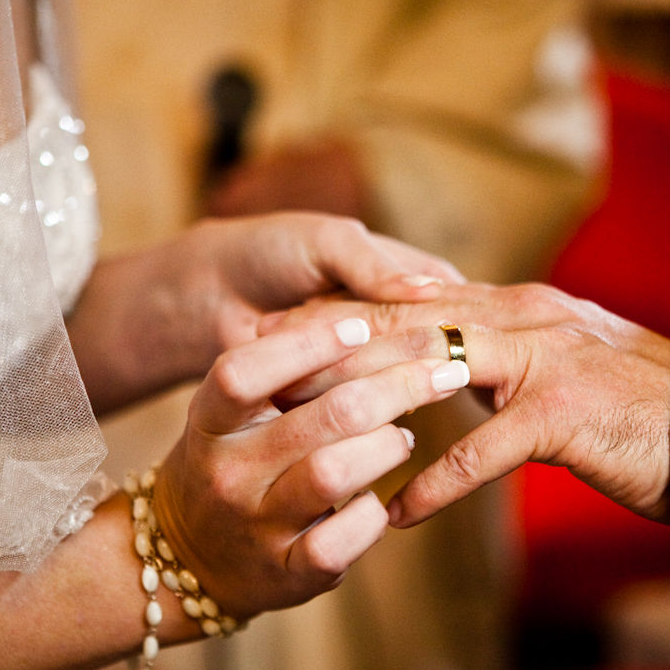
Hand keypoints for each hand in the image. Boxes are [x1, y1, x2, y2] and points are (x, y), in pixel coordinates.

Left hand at [69, 211, 465, 411]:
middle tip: (434, 383)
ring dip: (384, 394)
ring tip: (390, 403)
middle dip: (422, 365)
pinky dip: (351, 418)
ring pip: (390, 385)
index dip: (458, 326)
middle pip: (423, 351)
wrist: (202, 289)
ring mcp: (365, 367)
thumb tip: (432, 294)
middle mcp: (394, 326)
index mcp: (408, 282)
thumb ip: (374, 265)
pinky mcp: (332, 401)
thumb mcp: (325, 240)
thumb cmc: (267, 250)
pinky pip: (353, 412)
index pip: (449, 307)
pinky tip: (356, 429)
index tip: (466, 345)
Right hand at [149, 316, 471, 620]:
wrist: (190, 560)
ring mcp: (254, 527)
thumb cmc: (235, 464)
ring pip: (335, 472)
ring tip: (404, 436)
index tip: (362, 326)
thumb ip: (282, 375)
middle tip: (441, 371)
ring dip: (388, 447)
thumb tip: (368, 320)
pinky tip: (382, 502)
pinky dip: (374, 517)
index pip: (245, 372)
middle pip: (322, 416)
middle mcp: (226, 474)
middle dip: (397, 386)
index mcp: (208, 423)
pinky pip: (342, 540)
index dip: (306, 343)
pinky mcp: (287, 575)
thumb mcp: (236, 417)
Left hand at [263, 283, 669, 525]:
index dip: (346, 314)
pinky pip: (484, 451)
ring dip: (365, 400)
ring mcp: (543, 360)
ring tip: (307, 430)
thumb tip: (456, 369)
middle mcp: (523, 319)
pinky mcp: (563, 412)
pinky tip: (398, 514)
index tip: (283, 328)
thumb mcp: (561, 366)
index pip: (413, 302)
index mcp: (516, 307)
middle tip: (263, 366)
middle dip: (332, 345)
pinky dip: (438, 483)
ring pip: (432, 370)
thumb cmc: (636, 407)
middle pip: (407, 325)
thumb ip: (506, 360)